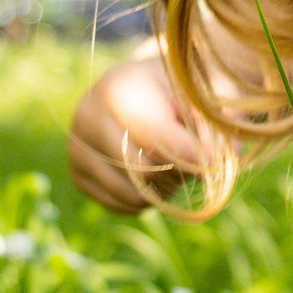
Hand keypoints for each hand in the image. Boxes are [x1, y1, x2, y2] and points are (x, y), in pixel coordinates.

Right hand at [68, 54, 210, 213]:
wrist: (145, 86)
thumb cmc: (182, 88)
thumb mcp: (204, 93)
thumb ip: (214, 121)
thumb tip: (215, 158)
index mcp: (119, 87)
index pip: (156, 137)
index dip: (192, 155)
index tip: (214, 160)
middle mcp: (88, 116)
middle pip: (144, 171)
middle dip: (178, 173)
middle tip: (197, 161)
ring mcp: (77, 147)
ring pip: (133, 195)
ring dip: (165, 189)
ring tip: (176, 165)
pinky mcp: (77, 175)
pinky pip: (122, 206)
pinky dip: (148, 199)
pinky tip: (155, 173)